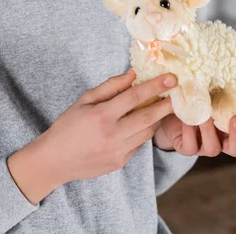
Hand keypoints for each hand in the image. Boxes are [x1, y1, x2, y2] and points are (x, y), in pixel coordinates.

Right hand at [44, 69, 175, 184]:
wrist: (55, 160)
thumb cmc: (68, 125)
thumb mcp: (84, 100)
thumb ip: (110, 86)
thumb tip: (133, 74)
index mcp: (102, 115)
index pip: (135, 97)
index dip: (155, 86)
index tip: (171, 79)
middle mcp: (112, 135)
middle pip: (148, 117)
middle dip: (166, 104)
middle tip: (179, 94)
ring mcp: (118, 151)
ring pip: (147, 132)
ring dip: (157, 118)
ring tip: (165, 106)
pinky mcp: (120, 162)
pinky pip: (138, 144)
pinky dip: (143, 132)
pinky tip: (142, 123)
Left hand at [153, 86, 235, 156]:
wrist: (173, 109)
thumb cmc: (201, 101)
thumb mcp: (219, 94)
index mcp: (232, 131)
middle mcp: (221, 142)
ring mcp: (203, 147)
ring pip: (213, 149)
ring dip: (211, 132)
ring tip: (207, 116)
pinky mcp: (187, 148)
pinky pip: (190, 146)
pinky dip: (189, 133)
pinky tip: (188, 120)